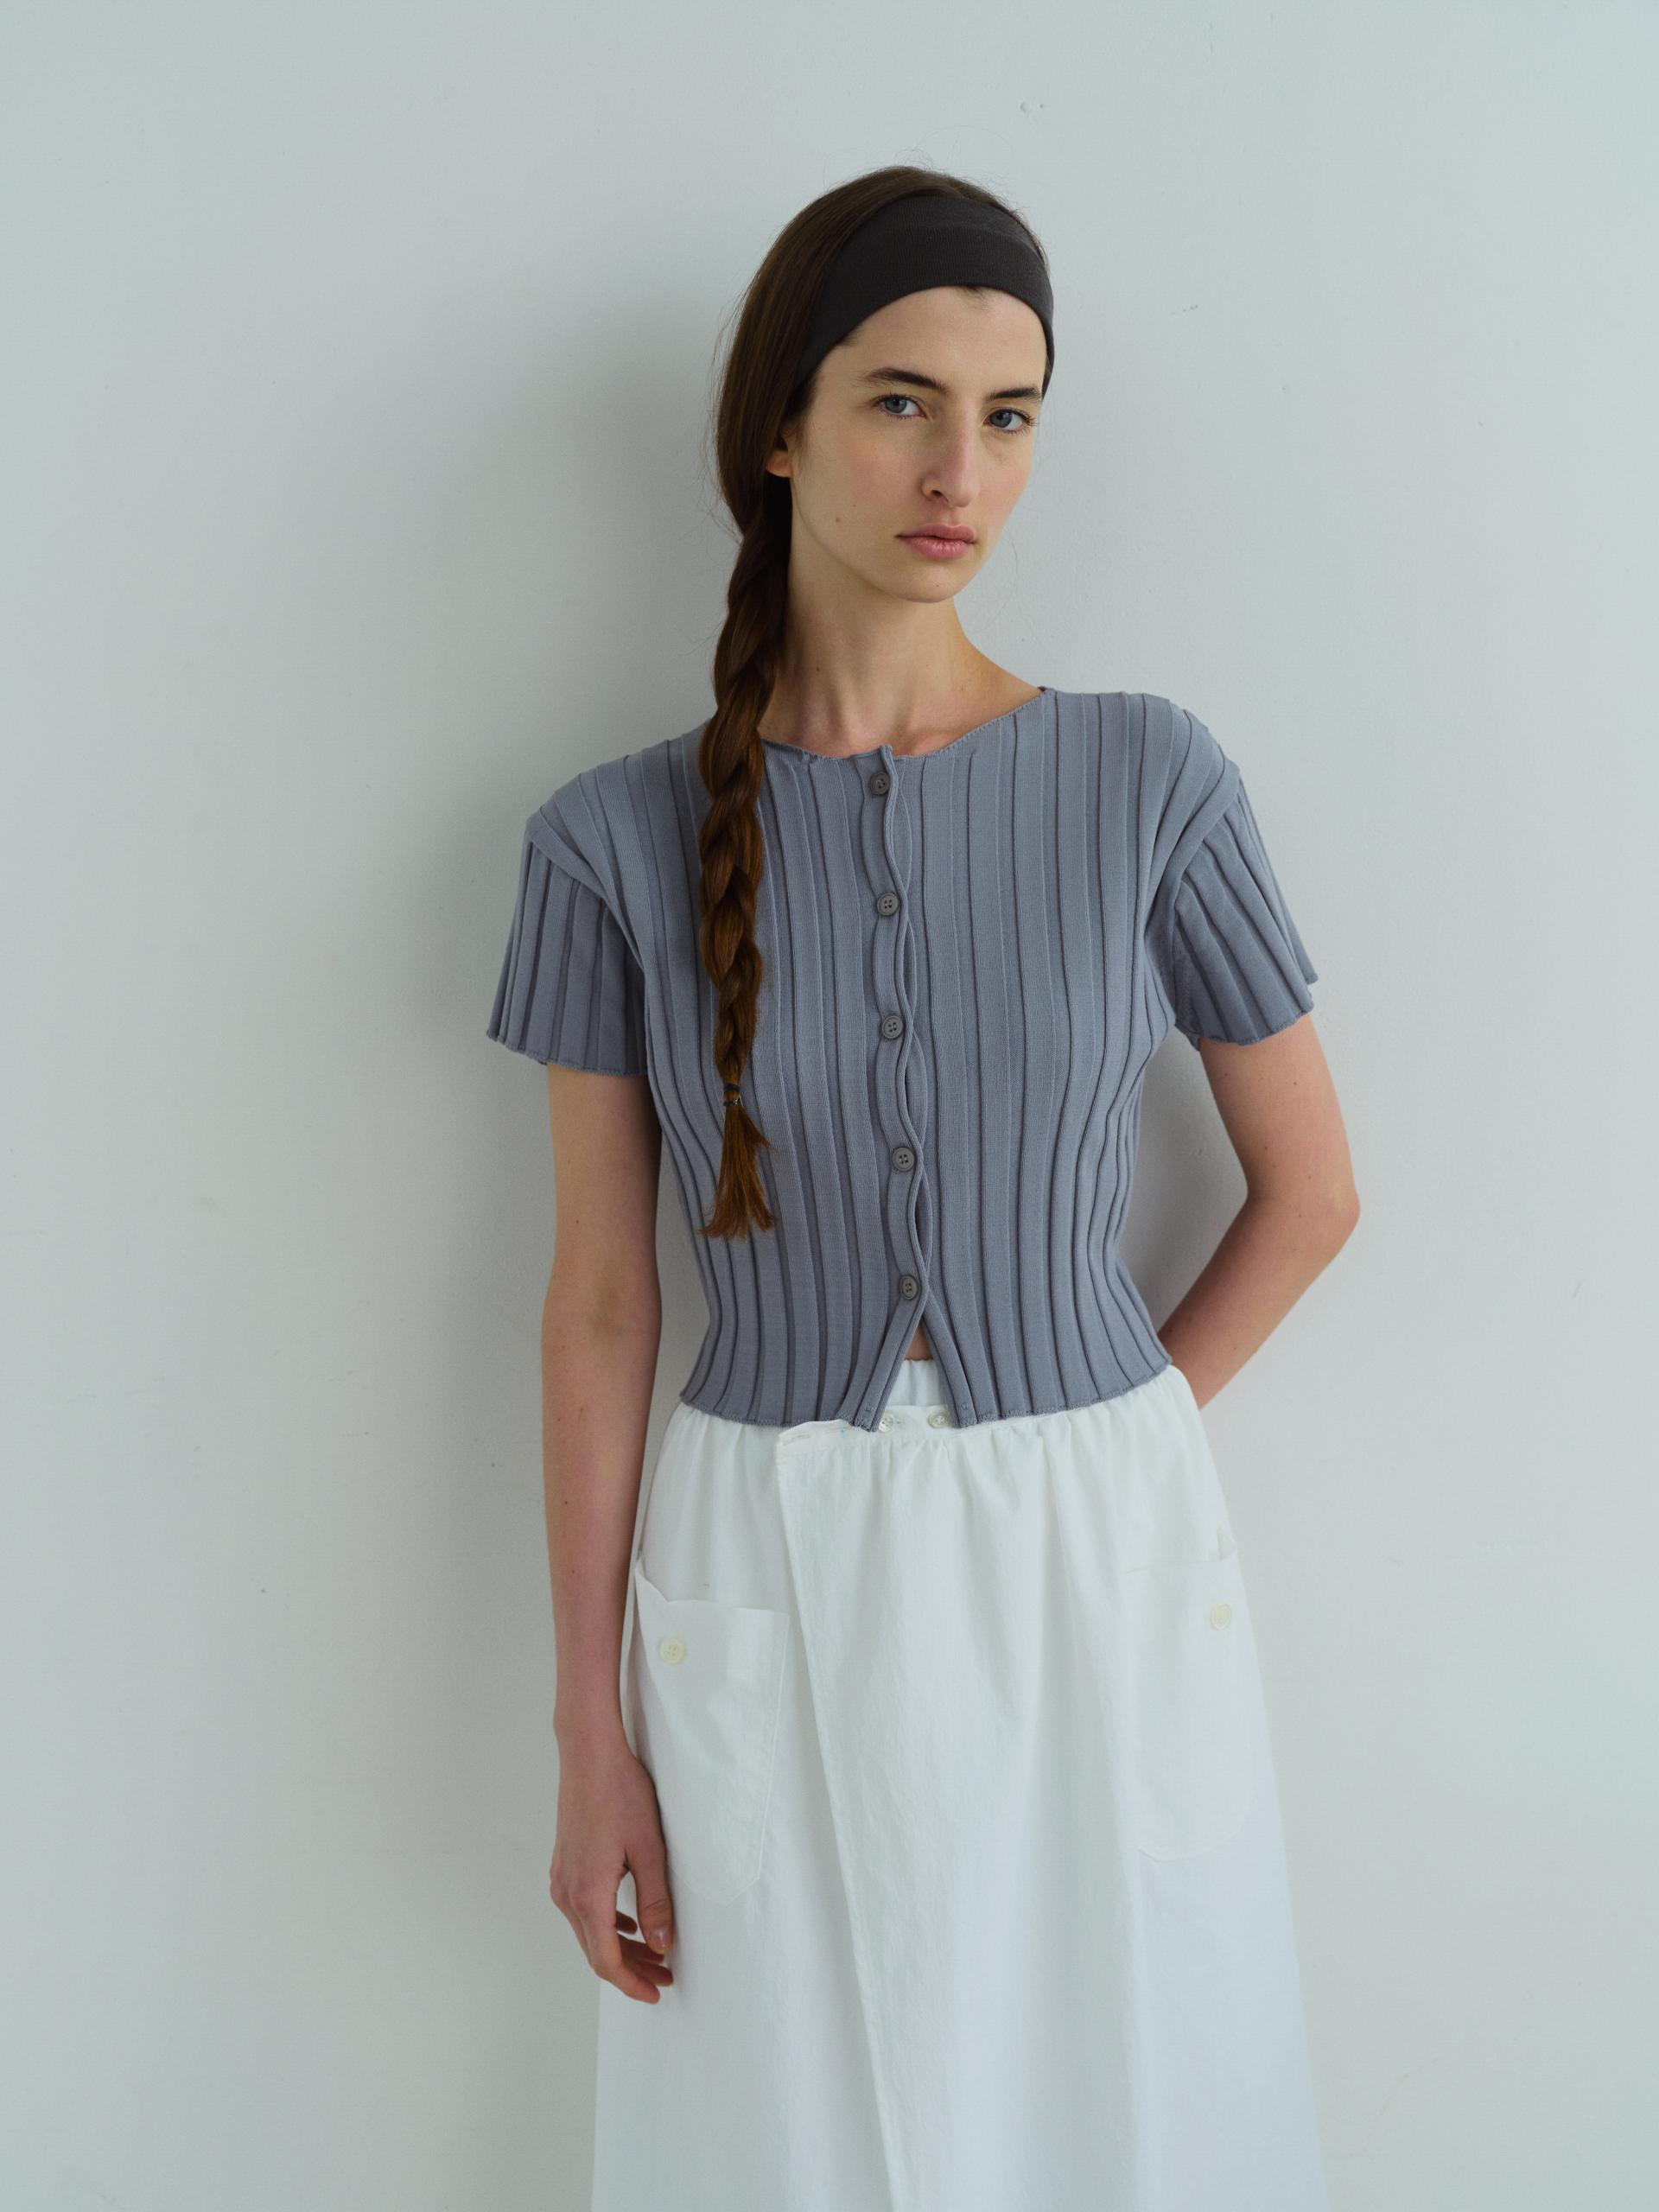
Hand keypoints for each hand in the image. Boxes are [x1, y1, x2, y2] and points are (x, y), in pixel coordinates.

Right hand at [549, 1735, 676, 2001]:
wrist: (589, 1754)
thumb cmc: (621, 1794)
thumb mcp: (649, 1849)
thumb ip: (655, 1901)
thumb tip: (662, 1945)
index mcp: (588, 1895)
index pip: (606, 1960)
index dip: (631, 1983)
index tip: (656, 1994)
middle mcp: (567, 1893)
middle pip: (596, 1951)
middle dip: (630, 1970)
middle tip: (664, 1977)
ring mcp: (562, 1879)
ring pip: (589, 1931)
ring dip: (620, 1948)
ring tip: (654, 1954)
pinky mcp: (565, 1865)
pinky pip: (583, 1910)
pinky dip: (608, 1925)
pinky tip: (630, 1924)